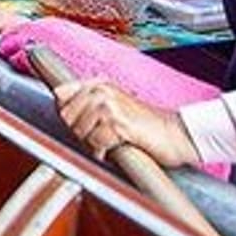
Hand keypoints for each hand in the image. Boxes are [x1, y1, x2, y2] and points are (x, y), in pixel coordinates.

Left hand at [55, 78, 200, 167]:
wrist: (175, 135)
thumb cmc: (146, 126)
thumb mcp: (114, 106)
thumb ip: (88, 105)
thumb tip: (61, 113)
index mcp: (99, 84)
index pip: (60, 94)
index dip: (65, 114)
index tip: (76, 125)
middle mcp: (102, 90)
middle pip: (66, 116)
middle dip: (78, 132)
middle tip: (96, 139)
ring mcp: (110, 105)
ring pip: (79, 131)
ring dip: (91, 144)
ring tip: (107, 144)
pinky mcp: (118, 123)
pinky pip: (95, 142)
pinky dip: (101, 152)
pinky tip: (113, 150)